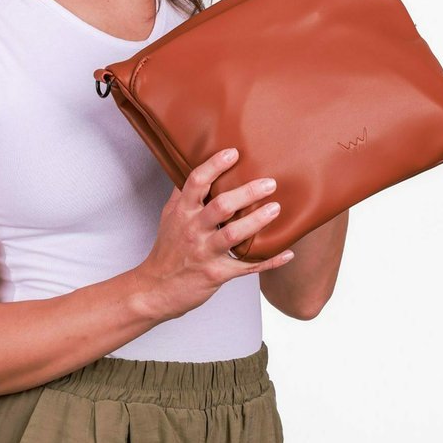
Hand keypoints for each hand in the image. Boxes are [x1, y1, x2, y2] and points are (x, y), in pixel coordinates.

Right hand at [134, 147, 293, 322]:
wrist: (155, 289)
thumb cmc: (167, 250)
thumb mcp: (169, 217)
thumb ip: (183, 194)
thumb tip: (193, 166)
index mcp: (183, 212)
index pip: (196, 182)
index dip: (214, 165)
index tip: (233, 153)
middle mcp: (193, 230)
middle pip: (221, 206)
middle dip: (247, 193)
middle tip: (269, 183)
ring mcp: (205, 252)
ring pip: (233, 235)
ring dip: (257, 222)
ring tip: (276, 209)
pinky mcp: (216, 273)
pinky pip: (246, 267)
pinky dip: (269, 261)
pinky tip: (287, 253)